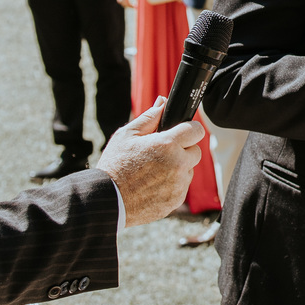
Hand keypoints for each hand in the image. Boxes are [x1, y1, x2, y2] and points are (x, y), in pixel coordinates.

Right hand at [98, 98, 204, 227]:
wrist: (107, 201)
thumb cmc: (114, 166)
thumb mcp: (126, 136)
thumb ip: (149, 118)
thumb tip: (163, 102)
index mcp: (167, 144)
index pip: (197, 130)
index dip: (189, 129)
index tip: (182, 131)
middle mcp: (178, 164)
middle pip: (196, 150)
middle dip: (183, 149)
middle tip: (162, 153)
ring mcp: (179, 184)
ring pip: (189, 169)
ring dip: (178, 167)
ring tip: (153, 171)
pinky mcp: (176, 200)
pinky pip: (182, 187)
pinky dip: (172, 184)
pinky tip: (152, 184)